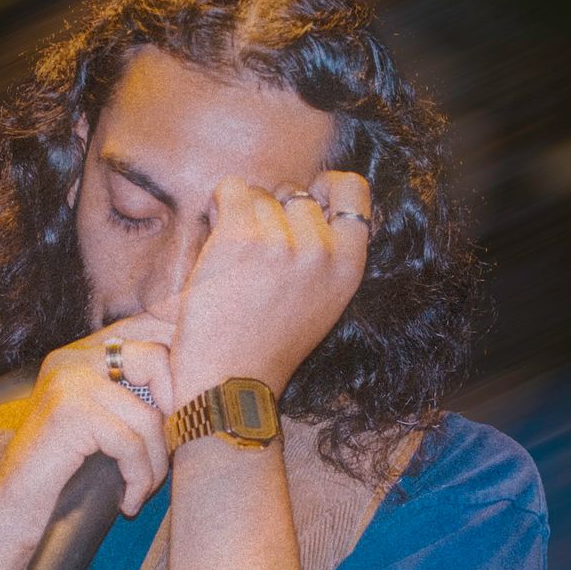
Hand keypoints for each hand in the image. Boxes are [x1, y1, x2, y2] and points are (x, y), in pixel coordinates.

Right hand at [0, 314, 177, 569]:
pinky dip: (138, 479)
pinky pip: (131, 443)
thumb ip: (137, 397)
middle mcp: (72, 358)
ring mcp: (68, 381)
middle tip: (164, 456)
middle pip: (157, 359)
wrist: (14, 514)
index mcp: (81, 353)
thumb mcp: (106, 427)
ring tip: (142, 489)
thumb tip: (200, 382)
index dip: (180, 352)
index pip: (146, 326)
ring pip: (149, 414)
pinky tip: (127, 502)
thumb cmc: (67, 476)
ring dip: (155, 463)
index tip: (194, 395)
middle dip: (174, 413)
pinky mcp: (69, 412)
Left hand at [169, 171, 372, 403]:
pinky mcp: (241, 239)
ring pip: (260, 194)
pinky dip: (220, 204)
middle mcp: (322, 251)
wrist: (230, 382)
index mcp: (348, 266)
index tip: (302, 202)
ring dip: (241, 215)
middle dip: (273, 210)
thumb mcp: (322, 302)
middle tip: (255, 249)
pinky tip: (215, 233)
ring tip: (233, 256)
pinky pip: (231, 191)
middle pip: (296, 194)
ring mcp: (283, 244)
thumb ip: (326, 254)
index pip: (354, 191)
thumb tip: (309, 200)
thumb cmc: (267, 347)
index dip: (325, 187)